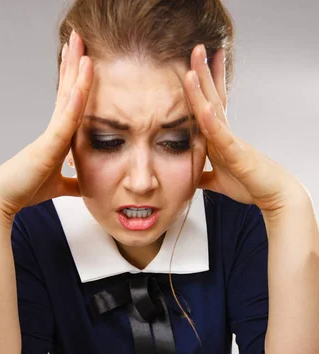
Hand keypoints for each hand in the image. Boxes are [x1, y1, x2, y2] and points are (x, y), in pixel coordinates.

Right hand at [0, 31, 92, 216]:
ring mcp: (50, 136)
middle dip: (73, 64)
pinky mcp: (47, 147)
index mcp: (56, 137)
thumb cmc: (26, 189)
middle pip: (66, 91)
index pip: (69, 102)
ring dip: (75, 73)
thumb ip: (72, 183)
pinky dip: (74, 104)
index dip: (75, 79)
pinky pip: (64, 123)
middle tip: (78, 37)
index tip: (81, 58)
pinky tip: (81, 86)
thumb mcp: (57, 186)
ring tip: (80, 47)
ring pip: (67, 100)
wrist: (4, 199)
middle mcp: (53, 131)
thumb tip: (84, 185)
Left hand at [183, 44, 303, 210]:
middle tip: (196, 48)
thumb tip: (192, 177)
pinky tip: (203, 107)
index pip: (211, 104)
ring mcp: (231, 141)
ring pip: (213, 111)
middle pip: (212, 98)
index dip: (204, 84)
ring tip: (192, 67)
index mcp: (220, 138)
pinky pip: (221, 136)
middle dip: (203, 73)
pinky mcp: (237, 154)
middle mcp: (225, 134)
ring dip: (202, 89)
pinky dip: (211, 122)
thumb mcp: (218, 181)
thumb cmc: (249, 184)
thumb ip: (204, 176)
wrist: (272, 195)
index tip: (196, 63)